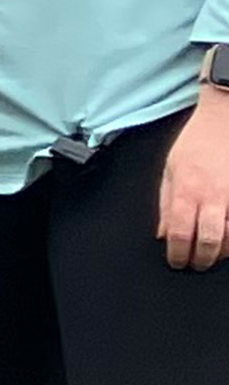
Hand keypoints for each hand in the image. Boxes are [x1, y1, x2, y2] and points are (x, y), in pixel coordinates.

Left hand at [161, 94, 228, 270]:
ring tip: (211, 254)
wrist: (225, 120)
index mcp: (187, 190)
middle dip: (201, 260)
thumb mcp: (170, 169)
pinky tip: (227, 240)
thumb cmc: (197, 142)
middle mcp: (213, 197)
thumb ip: (165, 203)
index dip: (177, 254)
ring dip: (220, 253)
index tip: (176, 261)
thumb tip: (162, 232)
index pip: (179, 233)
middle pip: (209, 242)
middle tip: (195, 263)